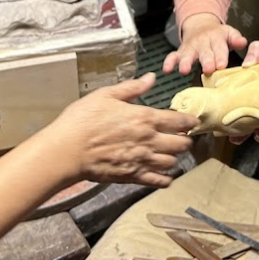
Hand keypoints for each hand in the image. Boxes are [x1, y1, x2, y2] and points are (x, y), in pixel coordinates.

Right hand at [45, 73, 197, 187]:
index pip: (179, 121)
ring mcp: (142, 160)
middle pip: (182, 144)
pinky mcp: (132, 176)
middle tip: (183, 136)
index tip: (191, 120)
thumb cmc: (84, 120)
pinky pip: (158, 181)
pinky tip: (166, 175)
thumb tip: (151, 78)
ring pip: (173, 162)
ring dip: (176, 157)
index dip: (189, 120)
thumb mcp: (107, 95)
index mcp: (145, 118)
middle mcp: (149, 140)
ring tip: (172, 153)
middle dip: (186, 139)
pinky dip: (166, 179)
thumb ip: (132, 88)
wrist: (67, 150)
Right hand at [163, 14, 247, 75]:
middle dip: (206, 61)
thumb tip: (243, 42)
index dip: (220, 57)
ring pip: (187, 55)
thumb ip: (236, 38)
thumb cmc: (218, 35)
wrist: (200, 25)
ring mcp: (191, 47)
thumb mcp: (229, 33)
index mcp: (216, 38)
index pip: (220, 48)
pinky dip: (169, 62)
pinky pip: (172, 56)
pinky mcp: (180, 52)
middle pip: (205, 53)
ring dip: (186, 62)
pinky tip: (166, 69)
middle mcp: (203, 42)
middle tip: (208, 69)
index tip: (222, 65)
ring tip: (184, 70)